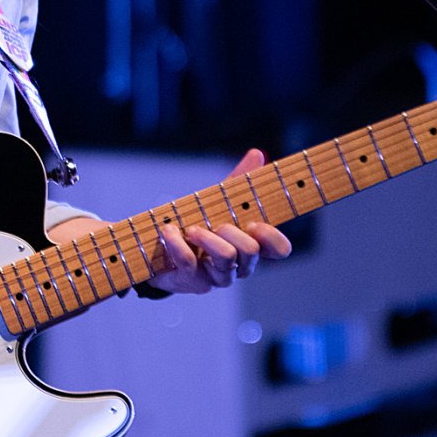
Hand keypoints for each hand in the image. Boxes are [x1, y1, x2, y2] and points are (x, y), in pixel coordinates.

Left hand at [149, 149, 291, 293]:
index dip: (273, 237)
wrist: (158, 250)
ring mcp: (217, 277)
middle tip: (217, 223)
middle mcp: (239, 265)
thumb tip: (257, 154)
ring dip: (208, 239)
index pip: (278, 249)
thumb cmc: (196, 223)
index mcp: (251, 245)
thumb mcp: (218, 200)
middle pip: (251, 251)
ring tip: (191, 228)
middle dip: (233, 232)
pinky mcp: (193, 282)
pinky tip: (169, 232)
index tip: (256, 223)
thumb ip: (238, 180)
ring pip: (226, 259)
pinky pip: (190, 263)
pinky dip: (178, 244)